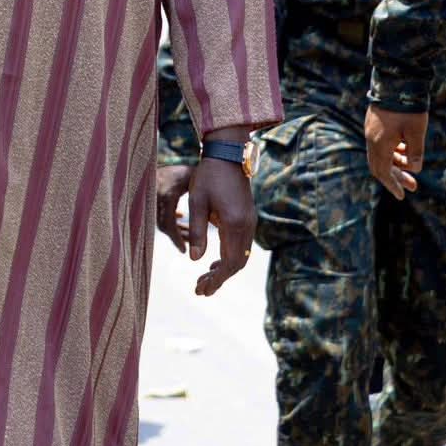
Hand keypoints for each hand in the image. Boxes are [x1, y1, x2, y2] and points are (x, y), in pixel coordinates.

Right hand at [155, 163, 193, 252]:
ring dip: (175, 228)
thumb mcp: (190, 178)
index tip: (186, 250)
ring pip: (161, 220)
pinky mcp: (148, 198)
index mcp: (166, 195)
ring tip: (190, 234)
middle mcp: (154, 198)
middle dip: (178, 235)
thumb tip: (216, 215)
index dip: (177, 238)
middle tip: (190, 244)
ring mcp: (149, 198)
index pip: (168, 224)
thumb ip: (200, 193)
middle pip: (163, 225)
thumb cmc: (179, 167)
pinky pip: (159, 213)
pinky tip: (181, 217)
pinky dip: (171, 219)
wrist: (153, 156)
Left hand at [185, 158, 253, 294]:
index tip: (201, 289)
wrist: (228, 155)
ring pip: (241, 256)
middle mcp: (247, 226)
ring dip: (225, 270)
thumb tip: (195, 260)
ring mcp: (250, 222)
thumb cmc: (208, 176)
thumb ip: (198, 231)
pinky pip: (242, 246)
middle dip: (219, 279)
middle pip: (237, 264)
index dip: (216, 279)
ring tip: (205, 279)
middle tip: (200, 290)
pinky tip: (215, 261)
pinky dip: (230, 258)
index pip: (229, 263)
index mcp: (234, 224)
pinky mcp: (248, 218)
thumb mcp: (197, 202)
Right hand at [364, 105, 424, 199]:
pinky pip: (381, 145)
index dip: (392, 185)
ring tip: (412, 168)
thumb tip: (415, 169)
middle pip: (380, 165)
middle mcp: (372, 139)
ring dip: (396, 164)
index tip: (401, 196)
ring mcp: (371, 131)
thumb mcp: (416, 131)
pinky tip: (406, 150)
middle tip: (413, 186)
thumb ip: (416, 152)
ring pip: (381, 155)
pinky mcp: (374, 124)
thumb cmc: (407, 107)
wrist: (395, 82)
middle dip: (396, 177)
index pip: (383, 171)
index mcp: (380, 143)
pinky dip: (393, 152)